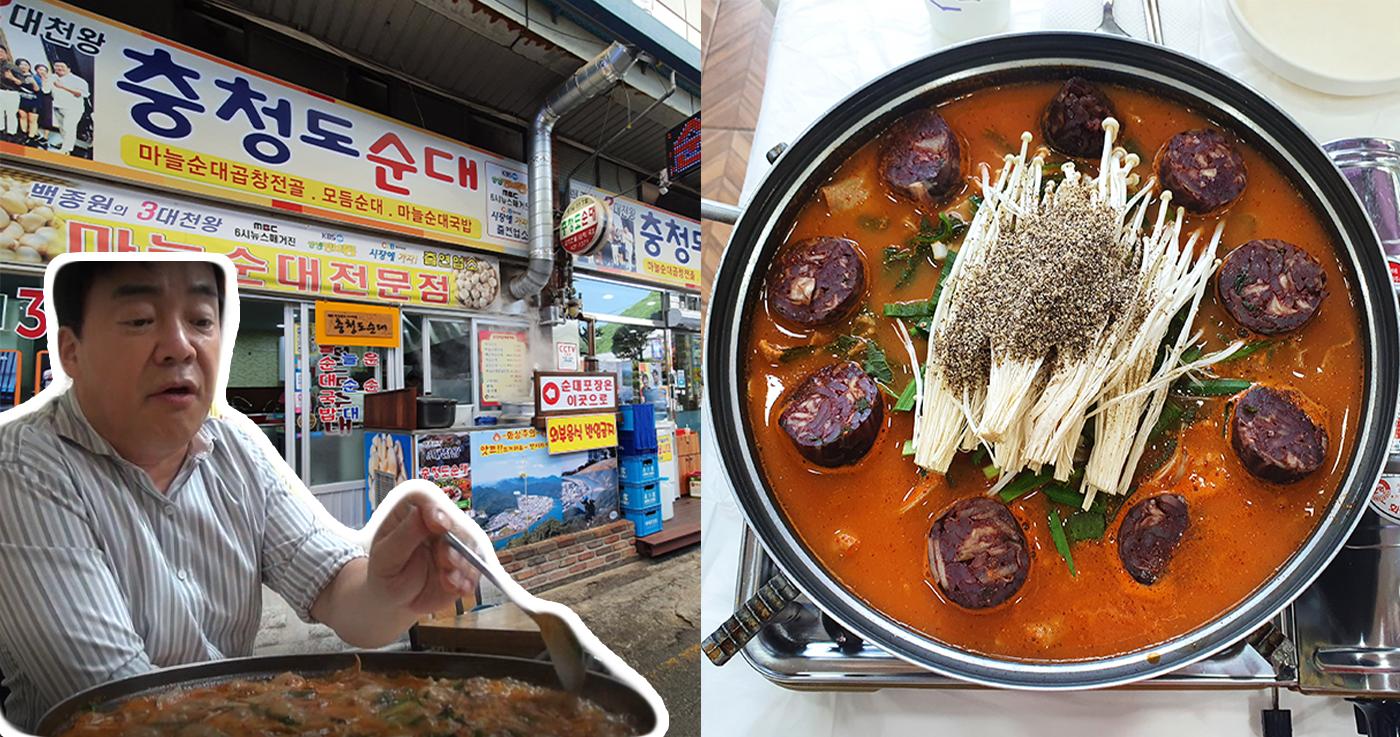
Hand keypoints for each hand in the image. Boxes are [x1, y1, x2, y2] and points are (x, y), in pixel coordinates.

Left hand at [365, 489, 478, 615]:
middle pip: (454, 521)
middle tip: (445, 561)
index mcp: (409, 514)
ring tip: (448, 580)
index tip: (438, 525)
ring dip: (463, 563)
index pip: (424, 499)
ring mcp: (452, 543)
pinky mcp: (463, 563)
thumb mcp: (385, 558)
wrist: (396, 602)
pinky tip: (459, 588)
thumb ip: (403, 536)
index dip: (434, 509)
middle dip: (454, 543)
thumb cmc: (385, 575)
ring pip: (469, 543)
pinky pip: (476, 565)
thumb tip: (419, 513)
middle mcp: (434, 524)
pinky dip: (469, 578)